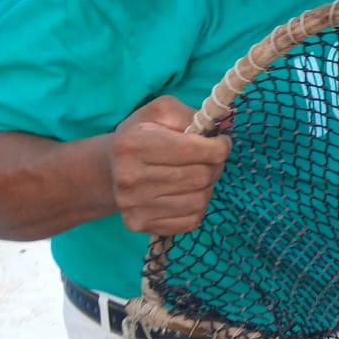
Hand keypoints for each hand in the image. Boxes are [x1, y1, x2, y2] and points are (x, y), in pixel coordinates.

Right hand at [109, 96, 229, 235]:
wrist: (110, 170)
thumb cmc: (141, 137)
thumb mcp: (160, 113)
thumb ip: (192, 114)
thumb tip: (228, 120)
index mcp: (132, 144)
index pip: (194, 149)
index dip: (219, 147)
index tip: (221, 143)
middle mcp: (129, 177)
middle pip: (201, 176)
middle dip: (215, 166)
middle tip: (211, 160)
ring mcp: (133, 205)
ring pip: (199, 201)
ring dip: (207, 187)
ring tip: (197, 176)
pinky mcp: (140, 224)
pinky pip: (191, 221)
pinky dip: (197, 207)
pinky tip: (186, 194)